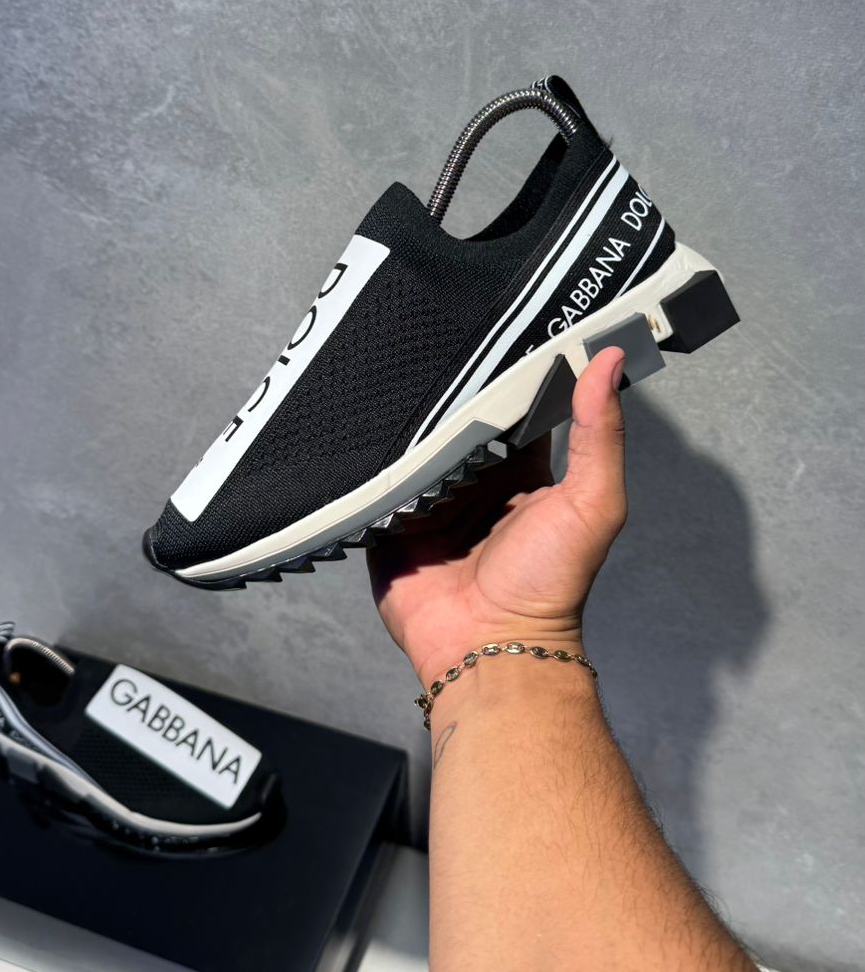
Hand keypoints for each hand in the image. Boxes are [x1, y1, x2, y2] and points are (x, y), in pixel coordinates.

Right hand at [368, 347, 627, 691]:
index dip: (507, 371)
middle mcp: (476, 481)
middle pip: (455, 420)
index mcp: (524, 472)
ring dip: (403, 418)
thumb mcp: (592, 503)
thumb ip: (600, 434)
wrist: (487, 647)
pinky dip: (369, 458)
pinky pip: (375, 480)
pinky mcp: (390, 521)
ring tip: (389, 366)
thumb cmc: (549, 586)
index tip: (495, 324)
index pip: (513, 406)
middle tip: (430, 337)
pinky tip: (361, 421)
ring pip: (412, 443)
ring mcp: (429, 500)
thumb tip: (610, 359)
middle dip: (446, 390)